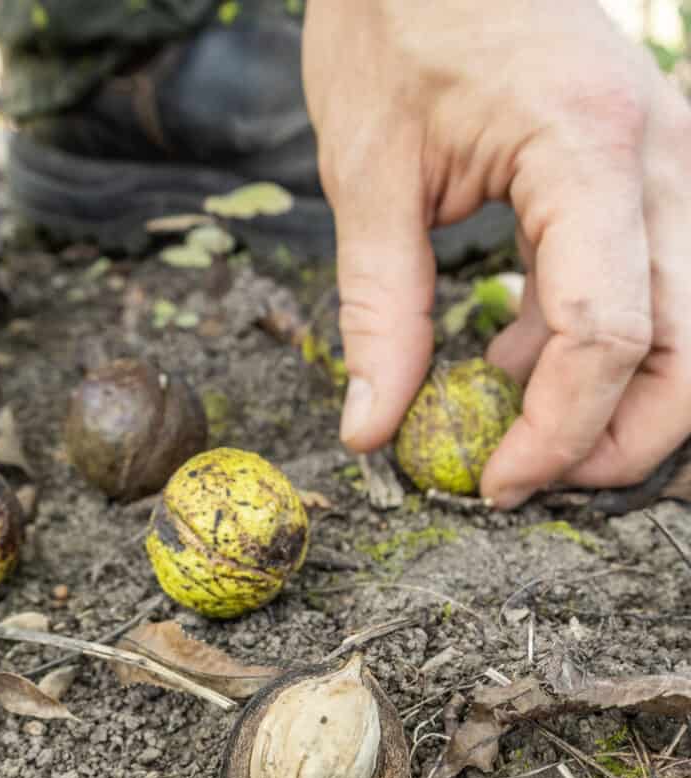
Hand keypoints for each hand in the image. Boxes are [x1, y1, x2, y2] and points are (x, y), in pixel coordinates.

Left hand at [303, 0, 690, 507]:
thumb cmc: (398, 21)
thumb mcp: (368, 173)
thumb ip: (378, 311)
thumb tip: (371, 429)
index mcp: (591, 152)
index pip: (609, 335)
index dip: (558, 432)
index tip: (494, 483)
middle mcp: (660, 163)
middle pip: (690, 354)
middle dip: (619, 442)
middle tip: (526, 478)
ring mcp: (668, 169)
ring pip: (688, 331)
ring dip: (614, 404)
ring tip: (507, 421)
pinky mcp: (643, 182)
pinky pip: (650, 292)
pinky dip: (592, 350)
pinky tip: (510, 356)